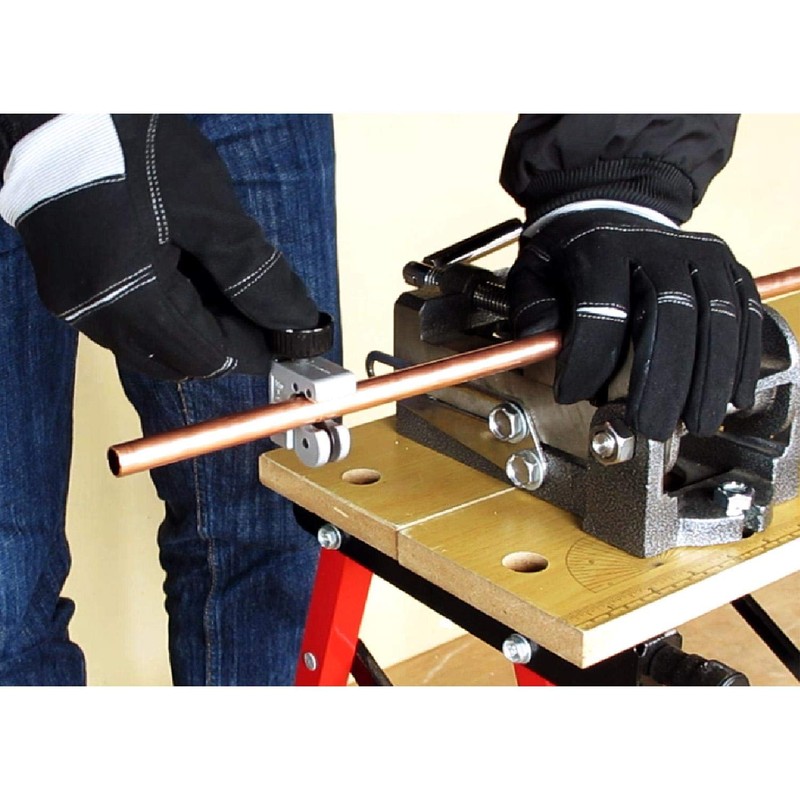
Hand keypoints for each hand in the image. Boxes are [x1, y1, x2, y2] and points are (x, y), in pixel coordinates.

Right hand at [0, 114, 319, 379]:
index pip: (206, 355)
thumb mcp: (206, 207)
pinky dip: (167, 315)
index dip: (252, 350)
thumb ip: (253, 271)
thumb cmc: (128, 146)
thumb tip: (294, 316)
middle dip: (225, 342)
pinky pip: (127, 324)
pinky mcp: (68, 286)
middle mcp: (94, 314)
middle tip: (260, 309)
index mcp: (128, 298)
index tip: (285, 336)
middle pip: (178, 360)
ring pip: (152, 347)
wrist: (48, 105)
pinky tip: (189, 279)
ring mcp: (75, 303)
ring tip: (227, 289)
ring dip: (197, 330)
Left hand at [505, 207, 762, 440]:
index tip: (573, 394)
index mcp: (599, 247)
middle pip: (670, 313)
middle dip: (662, 379)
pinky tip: (732, 395)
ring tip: (695, 421)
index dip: (588, 359)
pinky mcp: (727, 266)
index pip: (601, 306)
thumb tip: (539, 341)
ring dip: (708, 378)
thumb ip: (532, 307)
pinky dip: (742, 359)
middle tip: (651, 424)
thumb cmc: (571, 252)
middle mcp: (654, 246)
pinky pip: (745, 314)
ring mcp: (697, 254)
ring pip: (716, 317)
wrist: (611, 208)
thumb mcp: (534, 270)